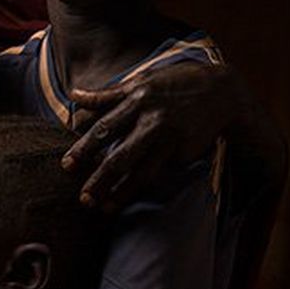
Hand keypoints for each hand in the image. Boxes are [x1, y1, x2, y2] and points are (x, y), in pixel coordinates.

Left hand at [63, 60, 238, 209]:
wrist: (221, 91)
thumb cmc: (174, 84)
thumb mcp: (141, 81)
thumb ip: (107, 94)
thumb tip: (74, 96)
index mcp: (137, 100)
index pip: (104, 128)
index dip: (84, 148)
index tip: (67, 166)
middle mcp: (152, 121)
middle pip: (120, 156)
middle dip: (100, 179)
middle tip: (83, 198)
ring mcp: (170, 139)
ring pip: (141, 172)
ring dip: (121, 192)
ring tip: (105, 208)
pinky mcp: (184, 153)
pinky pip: (159, 172)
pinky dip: (142, 186)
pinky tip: (127, 198)